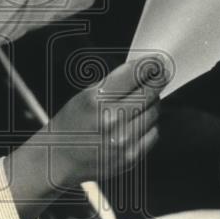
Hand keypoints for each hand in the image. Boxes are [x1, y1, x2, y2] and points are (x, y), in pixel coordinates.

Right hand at [40, 58, 165, 187]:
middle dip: (157, 81)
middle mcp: (112, 120)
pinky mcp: (130, 157)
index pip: (134, 74)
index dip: (151, 64)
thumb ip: (115, 83)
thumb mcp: (85, 95)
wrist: (59, 158)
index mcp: (97, 100)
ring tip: (142, 100)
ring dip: (153, 102)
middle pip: (149, 92)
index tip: (158, 60)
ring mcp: (122, 140)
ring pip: (154, 112)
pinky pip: (153, 133)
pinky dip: (150, 124)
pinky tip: (139, 121)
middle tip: (160, 74)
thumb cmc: (71, 123)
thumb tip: (144, 70)